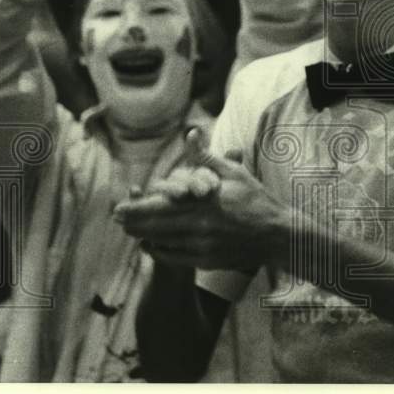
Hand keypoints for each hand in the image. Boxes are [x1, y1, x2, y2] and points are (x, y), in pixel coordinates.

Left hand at [114, 131, 284, 269]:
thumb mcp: (234, 173)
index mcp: (204, 204)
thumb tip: (190, 133)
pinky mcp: (206, 261)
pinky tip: (151, 245)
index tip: (119, 207)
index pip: (161, 207)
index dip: (137, 209)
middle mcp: (199, 227)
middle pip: (156, 227)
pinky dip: (159, 252)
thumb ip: (206, 157)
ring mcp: (201, 247)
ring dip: (143, 235)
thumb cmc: (257, 200)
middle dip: (133, 223)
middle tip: (116, 218)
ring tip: (129, 230)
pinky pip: (174, 258)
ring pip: (163, 243)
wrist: (277, 235)